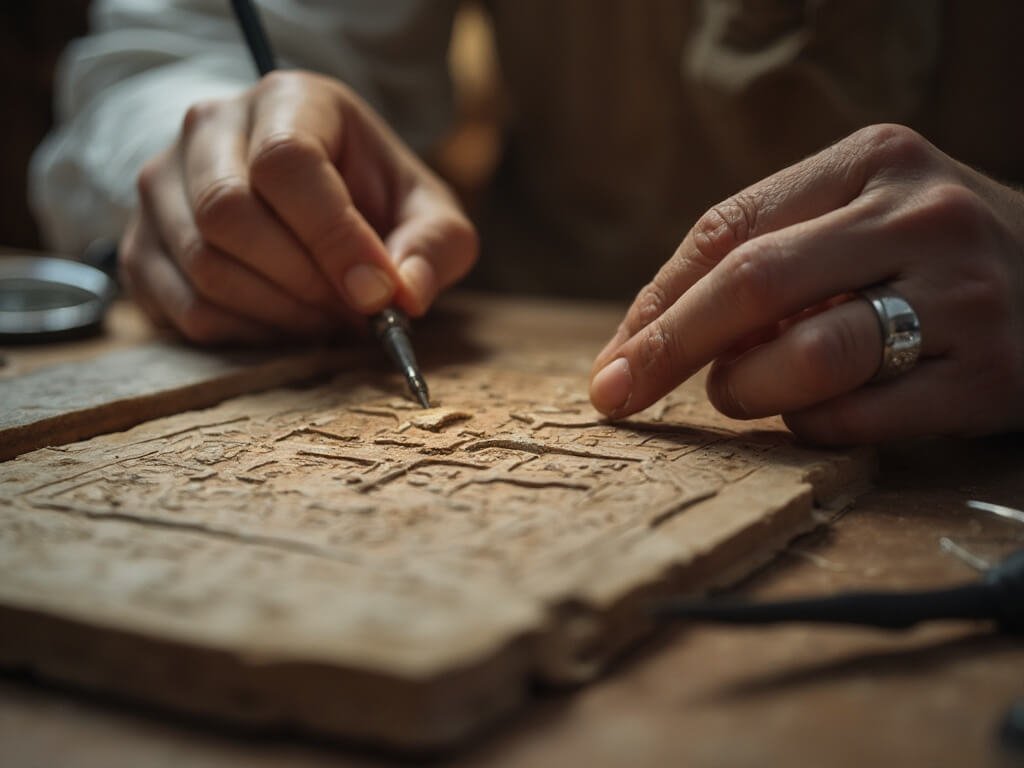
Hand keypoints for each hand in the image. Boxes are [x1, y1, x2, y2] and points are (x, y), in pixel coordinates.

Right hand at [119, 70, 476, 342]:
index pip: (286, 163)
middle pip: (228, 214)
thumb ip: (433, 247)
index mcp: (288, 100)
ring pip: (203, 265)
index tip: (378, 293)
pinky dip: (247, 333)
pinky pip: (185, 308)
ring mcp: (163, 185)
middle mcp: (209, 128)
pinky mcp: (142, 245)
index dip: (333, 238)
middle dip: (304, 282)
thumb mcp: (427, 211)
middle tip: (355, 312)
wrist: (312, 193)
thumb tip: (405, 295)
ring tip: (328, 318)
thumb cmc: (373, 197)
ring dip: (280, 313)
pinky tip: (287, 324)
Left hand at [590, 124, 1023, 442]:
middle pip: (754, 283)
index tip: (614, 360)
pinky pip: (856, 418)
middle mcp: (920, 216)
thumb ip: (771, 252)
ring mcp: (963, 295)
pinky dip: (808, 426)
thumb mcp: (861, 216)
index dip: (657, 302)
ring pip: (807, 357)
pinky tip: (811, 415)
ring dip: (744, 390)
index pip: (728, 228)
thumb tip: (649, 334)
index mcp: (872, 160)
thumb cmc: (933, 256)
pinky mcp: (989, 376)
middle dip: (669, 348)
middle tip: (620, 395)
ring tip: (738, 394)